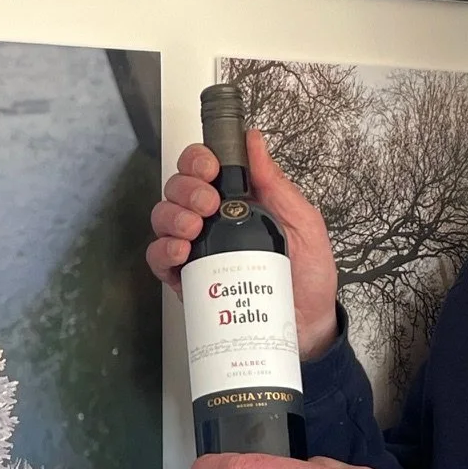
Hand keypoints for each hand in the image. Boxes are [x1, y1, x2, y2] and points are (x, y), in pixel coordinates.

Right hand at [147, 127, 341, 359]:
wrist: (308, 326)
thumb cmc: (308, 276)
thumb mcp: (303, 222)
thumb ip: (277, 184)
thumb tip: (256, 142)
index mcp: (238, 201)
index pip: (204, 168)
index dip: (198, 160)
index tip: (211, 168)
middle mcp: (213, 222)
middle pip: (178, 188)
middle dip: (187, 188)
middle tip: (208, 203)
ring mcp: (199, 250)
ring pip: (163, 218)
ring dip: (173, 217)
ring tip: (194, 229)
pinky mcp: (189, 280)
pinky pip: (159, 259)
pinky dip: (163, 251)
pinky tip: (181, 251)